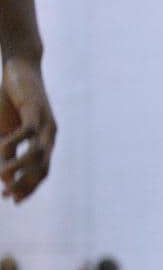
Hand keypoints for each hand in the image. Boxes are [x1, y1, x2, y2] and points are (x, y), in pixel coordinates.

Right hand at [0, 56, 55, 201]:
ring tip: (2, 174)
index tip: (13, 200)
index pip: (42, 172)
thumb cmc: (13, 101)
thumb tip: (5, 175)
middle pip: (44, 167)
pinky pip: (28, 132)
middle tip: (8, 194)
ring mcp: (46, 123)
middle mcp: (50, 135)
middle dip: (27, 184)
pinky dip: (14, 142)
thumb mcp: (6, 130)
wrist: (21, 69)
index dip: (29, 188)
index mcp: (45, 142)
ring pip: (38, 153)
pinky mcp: (37, 110)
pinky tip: (0, 147)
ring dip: (19, 166)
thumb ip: (7, 151)